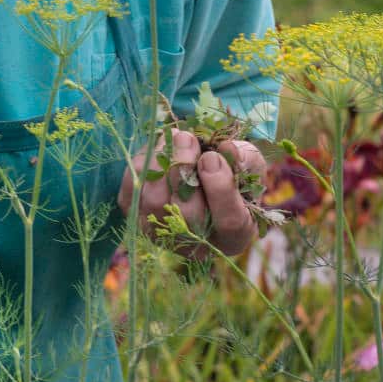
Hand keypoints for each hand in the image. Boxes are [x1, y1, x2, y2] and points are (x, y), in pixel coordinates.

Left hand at [117, 128, 265, 258]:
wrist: (198, 181)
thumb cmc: (230, 176)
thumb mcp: (249, 167)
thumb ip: (245, 160)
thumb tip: (227, 149)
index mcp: (233, 237)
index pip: (230, 222)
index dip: (220, 187)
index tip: (212, 157)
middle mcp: (196, 244)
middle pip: (186, 214)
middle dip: (184, 170)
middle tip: (187, 138)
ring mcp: (162, 234)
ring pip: (154, 201)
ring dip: (163, 163)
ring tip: (176, 137)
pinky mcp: (135, 217)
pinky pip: (133, 188)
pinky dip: (145, 162)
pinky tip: (162, 145)